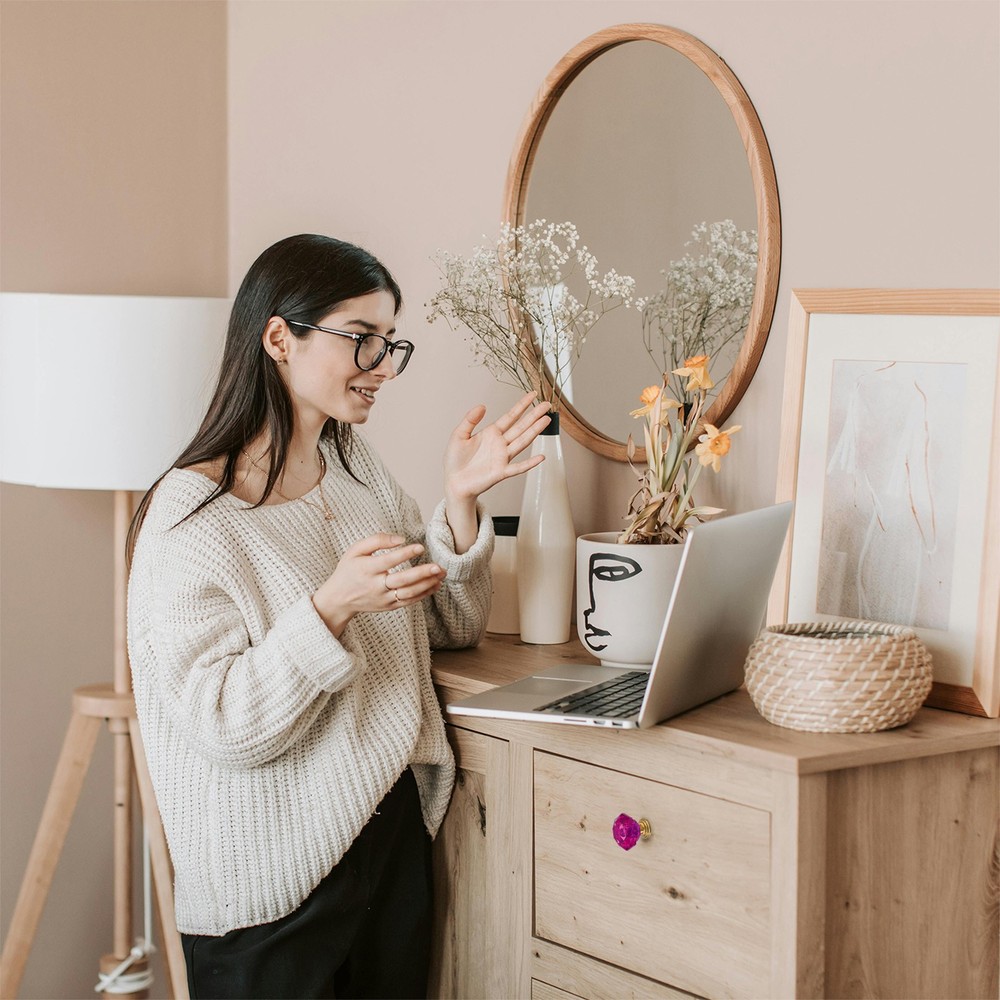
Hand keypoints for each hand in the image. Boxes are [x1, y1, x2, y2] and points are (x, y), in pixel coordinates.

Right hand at [312, 533, 444, 636]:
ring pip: (409, 593)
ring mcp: (383, 598)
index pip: (389, 561)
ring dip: (427, 584)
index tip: (420, 547)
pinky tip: (435, 585)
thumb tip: (400, 539)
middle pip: (402, 580)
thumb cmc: (349, 570)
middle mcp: (375, 586)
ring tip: (441, 574)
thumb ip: (376, 540)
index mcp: (366, 569)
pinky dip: (424, 594)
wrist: (338, 599)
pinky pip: (409, 601)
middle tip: (439, 566)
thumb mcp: (355, 550)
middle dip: (422, 573)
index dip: (405, 554)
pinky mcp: (388, 607)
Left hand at [444, 393, 551, 503]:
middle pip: (521, 427)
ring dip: (535, 431)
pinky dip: (529, 463)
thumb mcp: (459, 435)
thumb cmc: (456, 461)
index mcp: (491, 433)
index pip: (510, 416)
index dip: (522, 405)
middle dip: (534, 415)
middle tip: (547, 405)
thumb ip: (470, 420)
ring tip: (546, 420)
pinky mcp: (501, 472)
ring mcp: (503, 458)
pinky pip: (518, 467)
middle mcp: (500, 444)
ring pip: (522, 442)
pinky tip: (540, 458)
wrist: (454, 482)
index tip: (532, 394)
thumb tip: (482, 406)